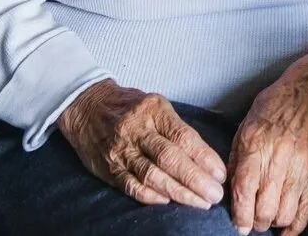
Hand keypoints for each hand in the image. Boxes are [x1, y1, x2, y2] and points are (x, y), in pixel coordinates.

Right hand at [57, 79, 225, 209]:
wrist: (87, 106)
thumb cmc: (130, 107)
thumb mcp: (156, 106)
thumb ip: (177, 129)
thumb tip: (206, 158)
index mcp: (154, 111)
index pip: (184, 137)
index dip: (204, 158)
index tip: (221, 174)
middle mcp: (137, 129)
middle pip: (170, 158)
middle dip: (195, 179)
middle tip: (215, 195)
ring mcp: (121, 149)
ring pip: (152, 175)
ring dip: (178, 192)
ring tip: (198, 202)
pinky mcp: (108, 166)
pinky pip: (130, 185)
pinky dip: (149, 196)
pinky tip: (167, 201)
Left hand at [226, 75, 307, 235]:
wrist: (307, 97)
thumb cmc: (271, 110)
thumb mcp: (244, 129)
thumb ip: (236, 162)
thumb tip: (229, 192)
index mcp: (255, 149)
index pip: (244, 192)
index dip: (239, 216)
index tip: (237, 226)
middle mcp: (277, 162)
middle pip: (264, 210)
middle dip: (254, 223)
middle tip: (250, 222)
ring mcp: (298, 170)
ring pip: (284, 214)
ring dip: (272, 223)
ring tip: (266, 219)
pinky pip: (306, 210)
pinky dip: (295, 227)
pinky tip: (285, 231)